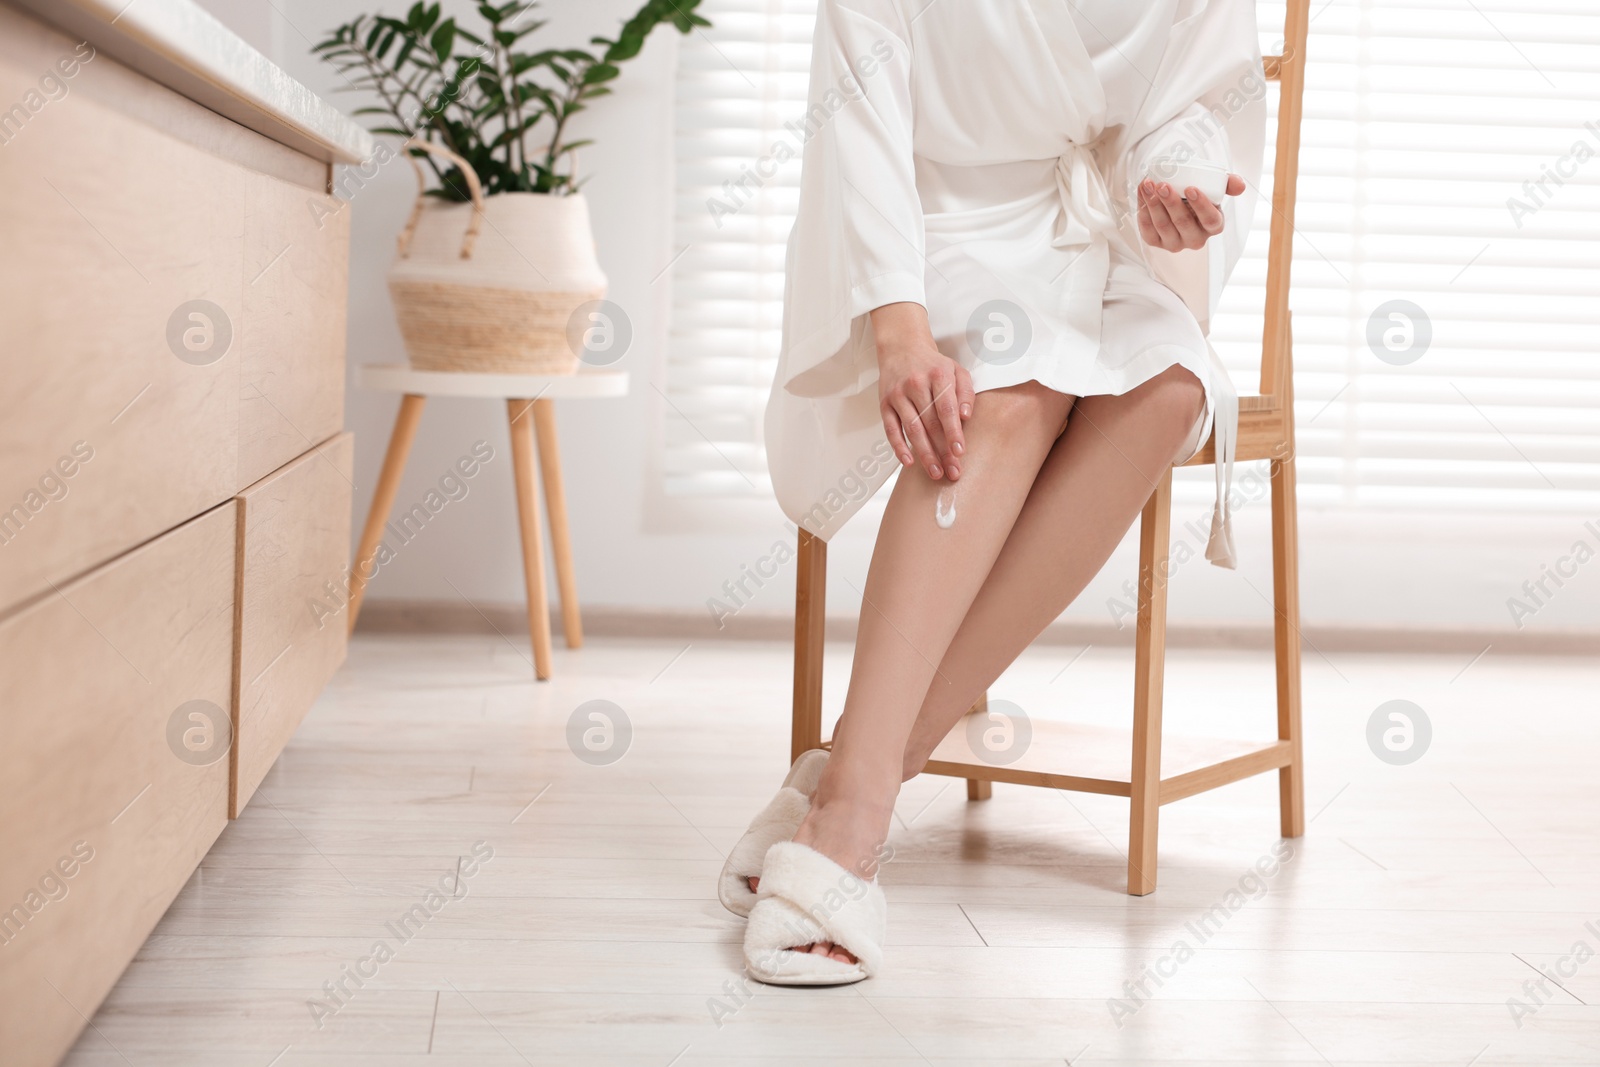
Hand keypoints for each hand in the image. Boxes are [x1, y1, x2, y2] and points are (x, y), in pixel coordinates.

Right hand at [870, 302, 973, 481]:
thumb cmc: (934, 365)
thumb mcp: (956, 370)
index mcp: (938, 375)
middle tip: (952, 471)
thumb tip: (967, 416)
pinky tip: (908, 462)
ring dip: (924, 453)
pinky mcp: (884, 403)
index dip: (953, 431)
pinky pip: (891, 428)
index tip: (960, 452)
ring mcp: (898, 394)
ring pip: (912, 428)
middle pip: (930, 423)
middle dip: (942, 450)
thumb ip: (966, 392)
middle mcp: (916, 384)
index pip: (946, 408)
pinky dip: (898, 446)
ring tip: (935, 472)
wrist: (902, 348)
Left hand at [1137, 174, 1244, 250]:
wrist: (1176, 198)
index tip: (1190, 188)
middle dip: (1171, 203)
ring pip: (1163, 225)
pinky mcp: (1156, 242)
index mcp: (1213, 225)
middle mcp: (1195, 239)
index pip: (1211, 220)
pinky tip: (1142, 193)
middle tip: (1163, 185)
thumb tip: (1240, 186)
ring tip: (1148, 185)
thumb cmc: (1197, 194)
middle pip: (1183, 223)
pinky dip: (1143, 210)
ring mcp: (1174, 243)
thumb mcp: (1214, 187)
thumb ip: (1227, 183)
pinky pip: (1148, 229)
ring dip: (1154, 205)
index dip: (1201, 206)